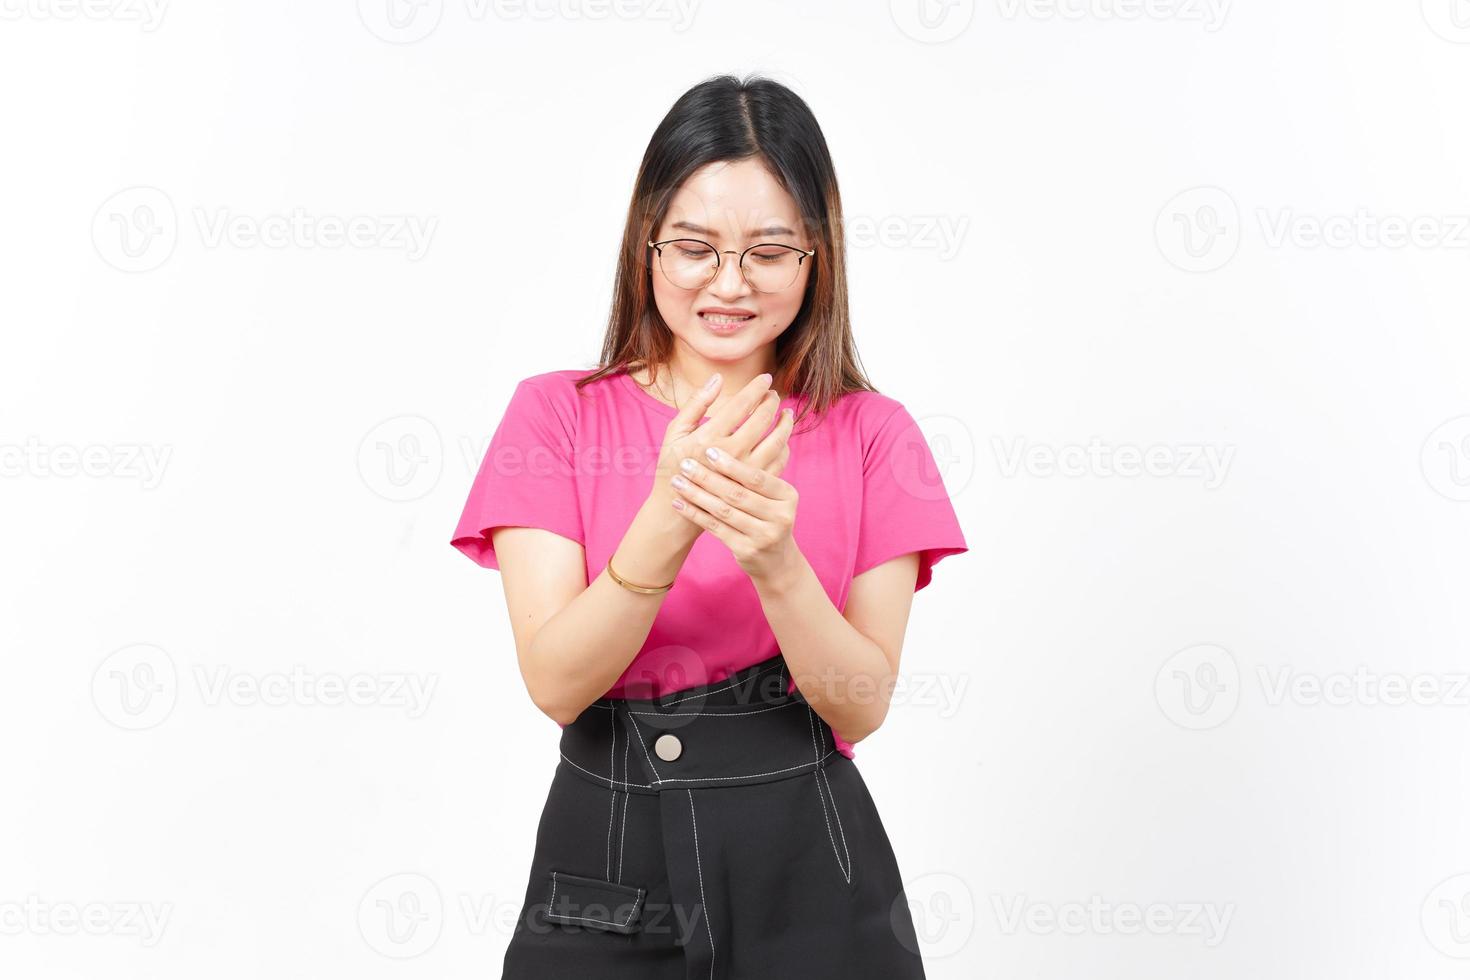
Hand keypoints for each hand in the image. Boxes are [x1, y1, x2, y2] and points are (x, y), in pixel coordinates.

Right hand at [648, 371, 793, 543]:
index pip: (741, 404)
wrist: (677, 510)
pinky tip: (781, 437)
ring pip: (777, 441)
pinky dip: (784, 446)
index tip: (766, 377)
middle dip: (772, 401)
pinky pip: (779, 461)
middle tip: (773, 394)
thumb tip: (718, 377)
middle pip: (762, 419)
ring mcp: (746, 473)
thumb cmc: (673, 465)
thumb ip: (696, 403)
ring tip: (786, 412)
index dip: (757, 387)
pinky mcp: (755, 487)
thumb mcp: (675, 432)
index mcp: (709, 438)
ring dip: (785, 423)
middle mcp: (731, 455)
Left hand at [667, 441, 800, 584]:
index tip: (709, 450)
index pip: (756, 477)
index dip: (732, 465)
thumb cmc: (769, 516)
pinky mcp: (746, 550)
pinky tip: (680, 503)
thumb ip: (764, 468)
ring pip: (724, 511)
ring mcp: (764, 536)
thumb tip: (747, 426)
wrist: (776, 560)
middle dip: (708, 477)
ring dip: (697, 494)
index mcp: (788, 496)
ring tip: (677, 481)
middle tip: (685, 463)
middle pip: (737, 494)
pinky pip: (715, 528)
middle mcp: (780, 516)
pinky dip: (695, 514)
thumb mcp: (776, 495)